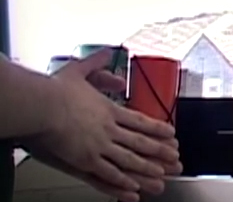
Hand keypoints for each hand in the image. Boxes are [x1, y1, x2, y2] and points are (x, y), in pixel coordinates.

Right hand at [21, 49, 180, 201]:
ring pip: (129, 160)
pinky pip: (109, 173)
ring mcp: (100, 145)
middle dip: (160, 152)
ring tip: (161, 176)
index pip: (140, 121)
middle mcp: (109, 128)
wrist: (43, 106)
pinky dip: (123, 181)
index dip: (157, 129)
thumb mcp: (80, 70)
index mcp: (110, 110)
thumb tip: (109, 57)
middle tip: (175, 159)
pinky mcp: (86, 159)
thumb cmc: (56, 90)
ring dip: (146, 169)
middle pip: (140, 142)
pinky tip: (133, 188)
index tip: (171, 134)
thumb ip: (97, 64)